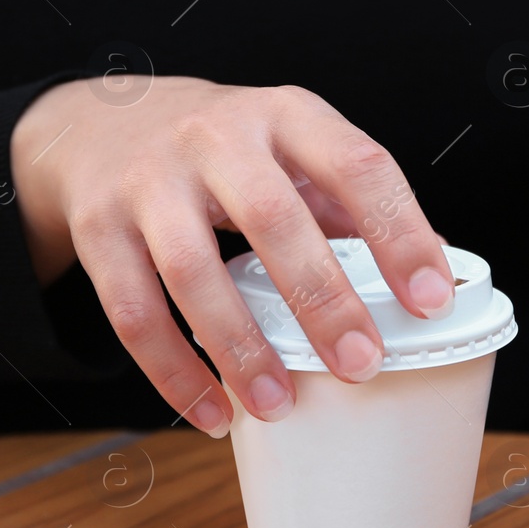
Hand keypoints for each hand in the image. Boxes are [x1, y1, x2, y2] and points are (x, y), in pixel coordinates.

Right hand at [9, 76, 454, 436]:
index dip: (400, 232)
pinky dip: (173, 372)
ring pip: (192, 270)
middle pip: (272, 216)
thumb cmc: (221, 147)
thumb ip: (346, 202)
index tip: (430, 299)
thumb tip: (428, 274)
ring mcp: (149, 181)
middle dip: (321, 297)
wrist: (98, 122)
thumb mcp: (288, 146)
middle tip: (361, 363)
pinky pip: (134, 312)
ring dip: (240, 346)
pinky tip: (213, 412)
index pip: (356, 164)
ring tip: (278, 405)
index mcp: (284, 115)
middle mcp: (214, 137)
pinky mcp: (99, 229)